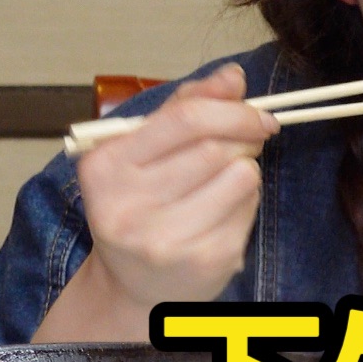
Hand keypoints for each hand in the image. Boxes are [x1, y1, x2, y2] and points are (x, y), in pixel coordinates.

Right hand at [73, 62, 275, 310]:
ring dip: (245, 170)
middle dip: (243, 138)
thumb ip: (185, 106)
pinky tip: (222, 212)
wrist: (135, 285)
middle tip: (245, 143)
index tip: (256, 112)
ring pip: (241, 176)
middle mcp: (127, 206)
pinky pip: (249, 209)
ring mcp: (165, 239)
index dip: (232, 109)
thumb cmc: (141, 207)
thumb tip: (232, 77)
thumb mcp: (145, 151)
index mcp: (105, 166)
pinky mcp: (203, 261)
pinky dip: (247, 202)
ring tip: (224, 182)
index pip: (186, 119)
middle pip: (217, 147)